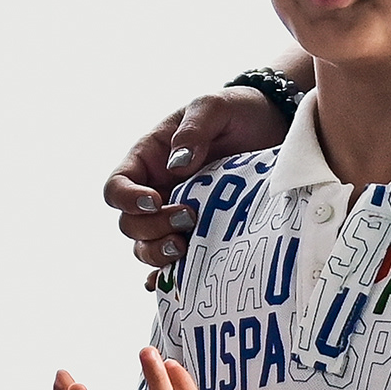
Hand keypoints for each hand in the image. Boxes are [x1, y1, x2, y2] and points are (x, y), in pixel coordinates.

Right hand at [104, 90, 291, 274]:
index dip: (127, 200)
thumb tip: (177, 164)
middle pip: (130, 225)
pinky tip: (183, 283)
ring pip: (147, 248)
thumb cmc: (237, 112)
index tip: (156, 200)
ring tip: (186, 247)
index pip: (117, 187)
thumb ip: (194, 128)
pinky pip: (175, 264)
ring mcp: (176, 215)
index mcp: (148, 159)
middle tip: (188, 218)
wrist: (274, 128)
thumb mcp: (215, 106)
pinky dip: (172, 278)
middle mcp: (156, 191)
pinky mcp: (201, 233)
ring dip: (160, 254)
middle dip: (152, 228)